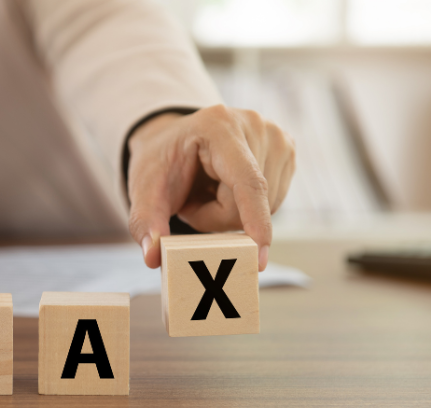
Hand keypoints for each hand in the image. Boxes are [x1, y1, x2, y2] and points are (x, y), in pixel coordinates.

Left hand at [127, 105, 295, 270]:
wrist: (174, 140)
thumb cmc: (161, 163)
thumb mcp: (144, 188)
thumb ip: (145, 221)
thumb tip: (152, 258)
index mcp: (218, 126)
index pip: (246, 182)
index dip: (254, 221)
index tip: (259, 257)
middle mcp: (255, 126)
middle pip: (249, 203)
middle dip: (216, 217)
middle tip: (190, 202)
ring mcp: (277, 138)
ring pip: (265, 208)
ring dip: (231, 215)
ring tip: (207, 191)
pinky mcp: (286, 152)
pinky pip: (273, 203)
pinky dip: (247, 208)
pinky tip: (226, 189)